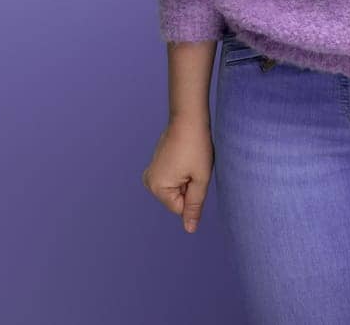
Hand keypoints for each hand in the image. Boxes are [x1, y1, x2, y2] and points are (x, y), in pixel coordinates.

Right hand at [142, 116, 213, 232]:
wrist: (188, 118)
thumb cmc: (197, 147)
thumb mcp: (200, 180)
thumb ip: (194, 206)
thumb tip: (190, 229)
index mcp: (157, 187)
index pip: (181, 208)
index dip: (193, 193)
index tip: (195, 173)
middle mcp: (149, 182)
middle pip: (177, 199)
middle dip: (189, 187)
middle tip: (193, 166)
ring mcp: (151, 172)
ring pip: (176, 189)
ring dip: (187, 179)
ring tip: (189, 161)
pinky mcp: (155, 165)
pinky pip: (173, 178)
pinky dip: (183, 171)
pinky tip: (185, 156)